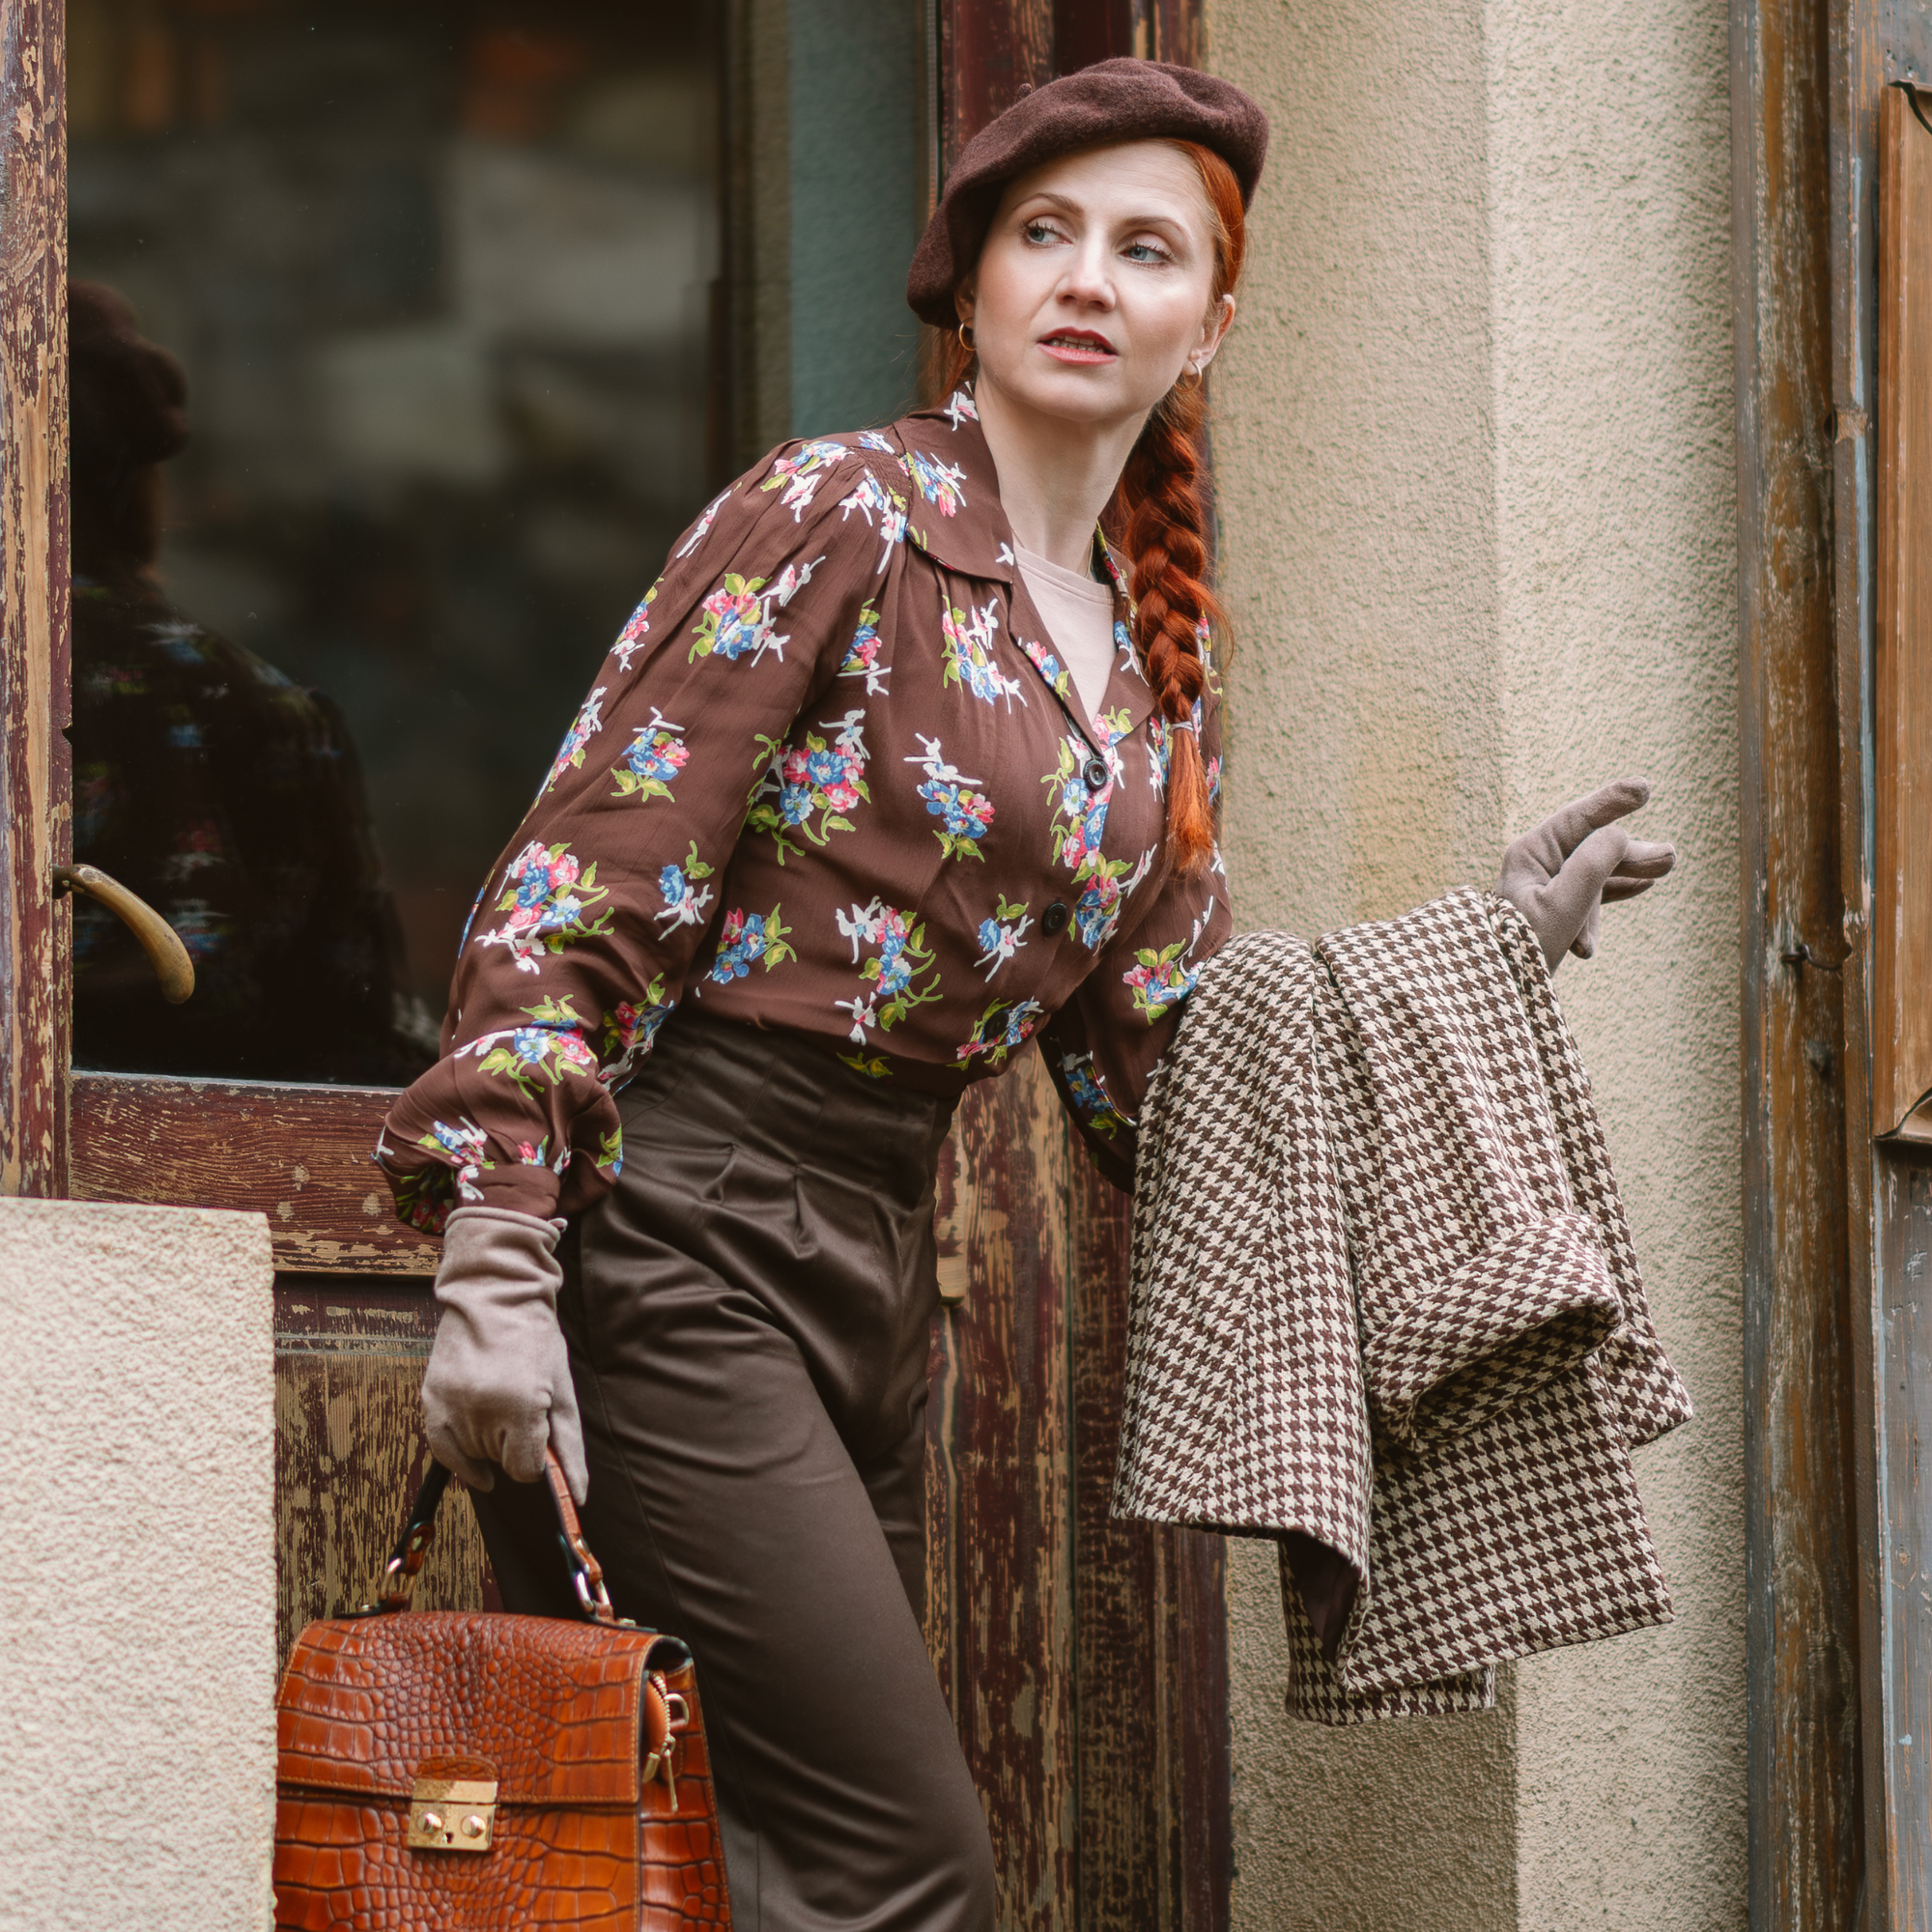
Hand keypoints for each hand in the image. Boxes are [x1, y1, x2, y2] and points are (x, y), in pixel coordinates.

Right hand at [421, 1205, 588, 1503]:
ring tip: (498, 1404)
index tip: (538, 1439)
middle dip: (513, 1445)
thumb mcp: (563, 1390)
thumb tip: (577, 1497)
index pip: (525, 1470)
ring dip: (487, 1443)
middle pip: (499, 1463)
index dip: (535, 1459)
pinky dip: (458, 1457)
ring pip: (472, 1457)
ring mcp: (451, 1404)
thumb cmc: (536, 1339)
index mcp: (520, 1407)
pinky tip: (474, 1460)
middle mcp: (481, 1410)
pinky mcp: (430, 1399)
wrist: (494, 1294)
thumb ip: (569, 1448)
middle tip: (520, 1409)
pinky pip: (441, 1449)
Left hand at [1496, 777, 1676, 969]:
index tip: (1644, 787)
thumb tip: (1620, 835)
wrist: (1500, 992)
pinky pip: (1593, 893)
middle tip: (1670, 856)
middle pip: (1593, 846)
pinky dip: (1617, 891)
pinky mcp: (1554, 911)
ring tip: (1666, 866)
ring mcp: (1546, 887)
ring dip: (1631, 871)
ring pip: (1598, 870)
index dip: (1612, 801)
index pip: (1577, 819)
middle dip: (1631, 850)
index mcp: (1529, 854)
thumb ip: (1592, 865)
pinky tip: (1643, 886)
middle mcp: (1536, 865)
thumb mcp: (1561, 906)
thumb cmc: (1524, 948)